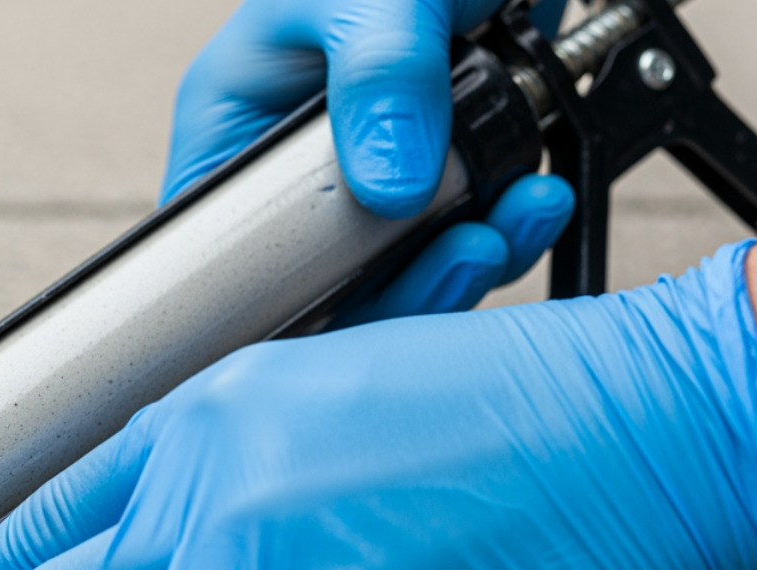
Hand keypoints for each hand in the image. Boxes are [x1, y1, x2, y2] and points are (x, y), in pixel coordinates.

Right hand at [163, 0, 573, 321]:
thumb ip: (378, 77)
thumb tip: (394, 189)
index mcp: (235, 138)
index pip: (224, 257)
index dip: (270, 302)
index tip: (340, 305)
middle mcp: (296, 175)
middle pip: (323, 289)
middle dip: (398, 291)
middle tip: (459, 258)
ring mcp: (372, 183)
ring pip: (401, 277)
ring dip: (462, 265)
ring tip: (512, 220)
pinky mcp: (440, 180)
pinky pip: (463, 240)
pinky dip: (504, 232)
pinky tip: (533, 201)